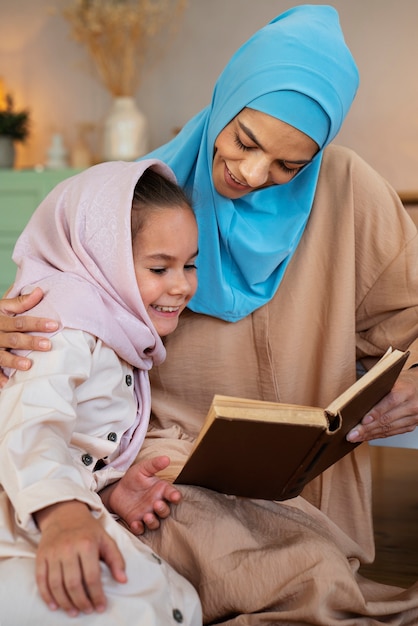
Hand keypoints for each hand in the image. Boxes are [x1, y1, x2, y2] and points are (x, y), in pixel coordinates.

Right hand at [0, 288, 58, 387]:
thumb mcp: (3, 307)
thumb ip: (21, 302)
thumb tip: (39, 291)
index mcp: (0, 319)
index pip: (20, 321)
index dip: (37, 323)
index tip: (55, 325)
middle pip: (14, 339)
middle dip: (30, 342)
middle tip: (48, 345)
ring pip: (1, 356)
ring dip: (14, 361)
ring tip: (28, 365)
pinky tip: (7, 385)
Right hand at [35, 500, 125, 616]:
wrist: (64, 512)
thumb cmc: (87, 529)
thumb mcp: (105, 539)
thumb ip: (116, 559)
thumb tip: (123, 580)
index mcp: (86, 544)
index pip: (91, 577)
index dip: (97, 595)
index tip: (101, 606)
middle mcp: (68, 548)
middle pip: (73, 584)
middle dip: (81, 602)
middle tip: (88, 610)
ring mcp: (52, 553)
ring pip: (56, 585)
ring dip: (65, 602)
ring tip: (74, 611)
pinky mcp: (40, 556)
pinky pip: (41, 580)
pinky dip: (46, 596)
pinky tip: (55, 606)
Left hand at [102, 456, 181, 534]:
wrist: (116, 489)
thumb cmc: (133, 478)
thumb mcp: (142, 468)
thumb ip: (154, 464)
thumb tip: (167, 458)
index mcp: (161, 490)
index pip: (172, 494)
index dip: (175, 496)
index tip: (175, 497)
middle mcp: (156, 504)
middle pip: (165, 511)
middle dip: (163, 509)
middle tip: (157, 504)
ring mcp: (147, 514)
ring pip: (155, 523)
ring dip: (152, 521)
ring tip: (147, 515)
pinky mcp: (136, 521)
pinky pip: (140, 529)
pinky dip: (138, 528)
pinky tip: (135, 523)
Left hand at [347, 368, 417, 442]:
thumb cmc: (403, 382)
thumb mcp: (392, 380)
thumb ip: (378, 388)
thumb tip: (356, 399)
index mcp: (407, 390)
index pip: (390, 402)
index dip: (376, 412)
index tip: (363, 421)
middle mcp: (412, 405)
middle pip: (387, 419)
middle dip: (367, 428)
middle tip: (352, 434)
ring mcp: (414, 418)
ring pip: (389, 428)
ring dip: (370, 435)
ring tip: (356, 437)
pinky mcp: (411, 425)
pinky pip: (393, 432)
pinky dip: (378, 435)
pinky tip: (367, 437)